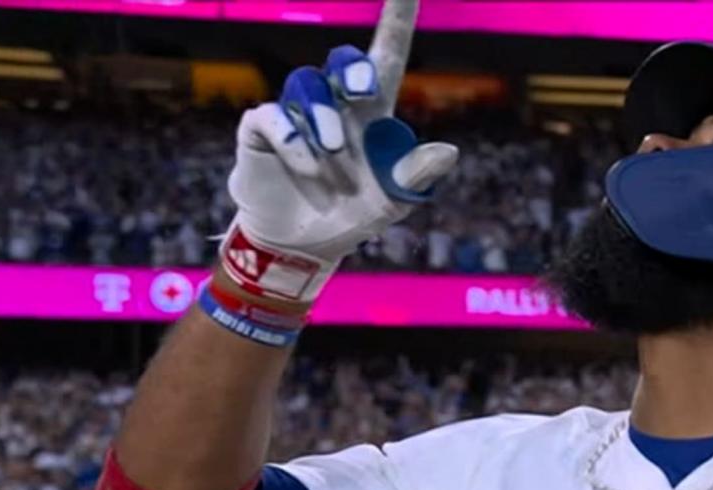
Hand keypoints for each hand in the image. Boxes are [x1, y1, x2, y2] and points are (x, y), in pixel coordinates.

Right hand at [221, 0, 455, 300]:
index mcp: (372, 113)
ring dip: (324, 120)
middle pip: (343, 61)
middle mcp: (336, 105)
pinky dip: (294, 142)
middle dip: (354, 69)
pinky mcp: (264, 131)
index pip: (386, 54)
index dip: (397, 18)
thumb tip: (449, 151)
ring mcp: (297, 115)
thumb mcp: (393, 203)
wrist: (304, 243)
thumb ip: (416, 178)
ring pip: (307, 86)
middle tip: (365, 93)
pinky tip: (309, 168)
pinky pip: (275, 118)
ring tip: (334, 154)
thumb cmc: (353, 215)